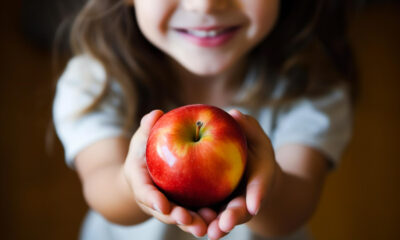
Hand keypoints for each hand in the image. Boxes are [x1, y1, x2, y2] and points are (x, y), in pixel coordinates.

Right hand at [123, 110, 212, 236]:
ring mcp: (169, 205)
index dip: (152, 199)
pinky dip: (204, 217)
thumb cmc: (144, 149)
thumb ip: (148, 127)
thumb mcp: (143, 137)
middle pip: (164, 212)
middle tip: (188, 219)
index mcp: (140, 183)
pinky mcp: (183, 205)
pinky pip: (194, 212)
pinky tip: (219, 218)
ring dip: (192, 223)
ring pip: (180, 217)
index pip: (144, 192)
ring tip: (207, 226)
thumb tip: (156, 114)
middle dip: (176, 217)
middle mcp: (153, 200)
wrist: (146, 167)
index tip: (162, 204)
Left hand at [207, 110, 277, 239]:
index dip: (257, 195)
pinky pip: (208, 214)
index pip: (260, 186)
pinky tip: (186, 222)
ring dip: (216, 226)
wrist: (245, 167)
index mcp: (260, 178)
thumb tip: (234, 113)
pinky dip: (200, 219)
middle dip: (233, 217)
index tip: (253, 205)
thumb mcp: (254, 135)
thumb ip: (248, 126)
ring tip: (207, 232)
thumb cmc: (252, 148)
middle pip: (241, 209)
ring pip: (225, 217)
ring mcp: (231, 204)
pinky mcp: (216, 206)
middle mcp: (247, 197)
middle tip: (224, 224)